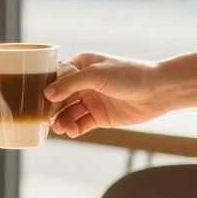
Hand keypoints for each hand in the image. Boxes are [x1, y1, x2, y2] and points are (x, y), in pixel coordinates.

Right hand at [43, 52, 168, 137]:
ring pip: (69, 113)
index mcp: (81, 65)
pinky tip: (73, 132)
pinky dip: (74, 128)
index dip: (47, 90)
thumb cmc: (129, 75)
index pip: (57, 78)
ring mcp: (92, 100)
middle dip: (53, 110)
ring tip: (63, 129)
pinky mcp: (100, 116)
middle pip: (60, 98)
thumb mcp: (97, 75)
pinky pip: (81, 124)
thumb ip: (70, 84)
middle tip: (49, 121)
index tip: (38, 102)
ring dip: (63, 121)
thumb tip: (47, 94)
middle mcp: (84, 82)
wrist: (158, 90)